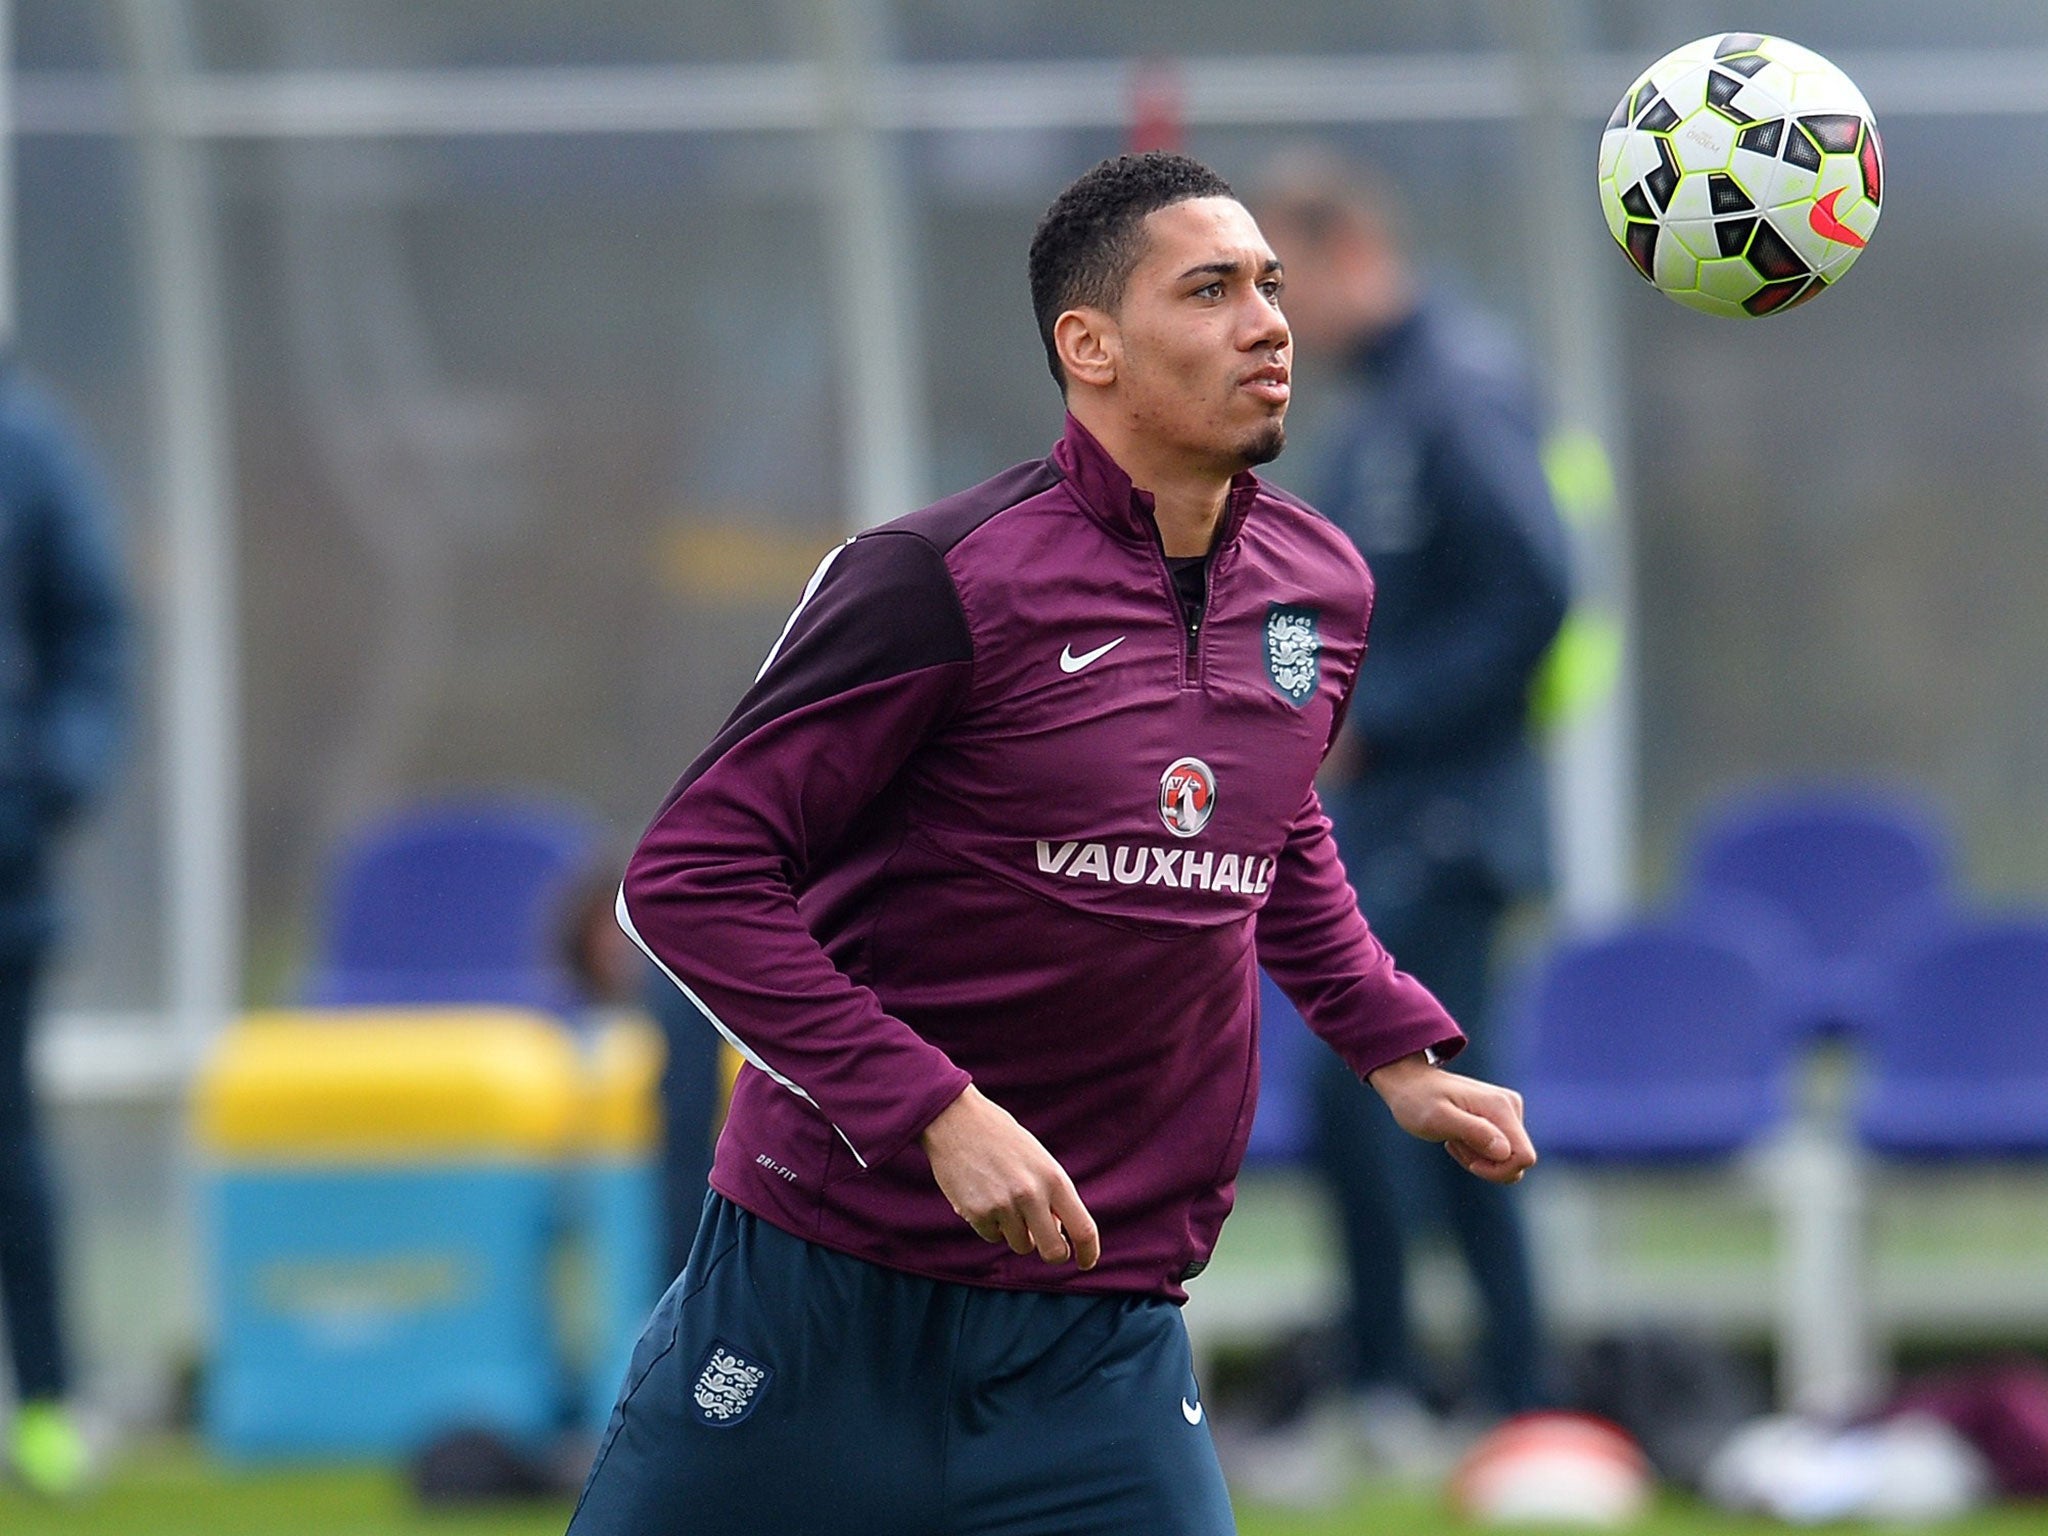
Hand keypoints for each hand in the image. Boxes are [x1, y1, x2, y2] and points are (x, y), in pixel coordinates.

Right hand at [920, 1085, 1100, 1269]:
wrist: (956, 1120)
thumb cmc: (1002, 1139)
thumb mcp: (1037, 1160)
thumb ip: (1050, 1195)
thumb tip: (1056, 1232)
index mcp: (1054, 1178)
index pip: (1083, 1228)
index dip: (1089, 1252)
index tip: (1086, 1262)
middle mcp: (1031, 1195)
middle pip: (1054, 1251)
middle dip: (1052, 1253)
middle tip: (1045, 1244)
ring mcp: (1003, 1206)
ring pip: (1021, 1245)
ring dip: (1017, 1232)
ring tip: (1004, 1200)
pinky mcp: (976, 1213)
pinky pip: (992, 1236)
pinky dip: (991, 1225)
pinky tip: (983, 1196)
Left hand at [1367, 1051, 1536, 1183]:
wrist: (1409, 1083)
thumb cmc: (1417, 1100)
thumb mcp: (1437, 1119)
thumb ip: (1473, 1132)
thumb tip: (1505, 1151)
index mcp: (1500, 1107)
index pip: (1524, 1157)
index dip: (1499, 1170)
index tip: (1471, 1163)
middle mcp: (1511, 1106)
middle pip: (1518, 1161)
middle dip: (1487, 1165)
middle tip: (1456, 1145)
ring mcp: (1507, 1111)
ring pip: (1507, 1158)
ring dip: (1479, 1157)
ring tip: (1454, 1138)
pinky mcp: (1500, 1118)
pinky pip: (1499, 1151)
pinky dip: (1477, 1152)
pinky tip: (1457, 1136)